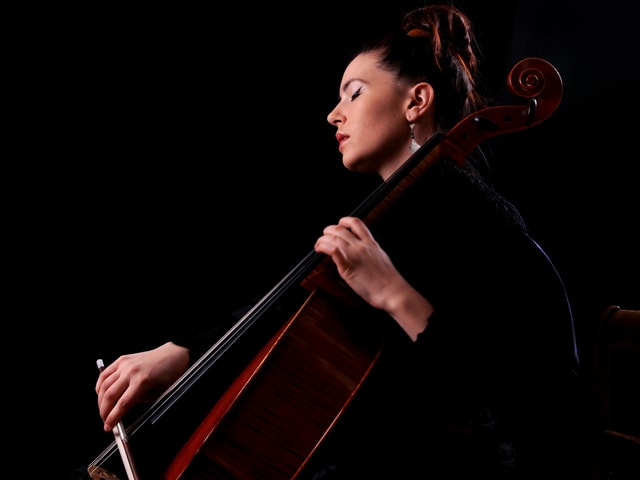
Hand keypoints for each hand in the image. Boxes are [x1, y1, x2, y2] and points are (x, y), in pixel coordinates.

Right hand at [96, 341, 189, 431]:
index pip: (122, 404)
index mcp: (142, 381)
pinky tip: (100, 393)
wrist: (173, 355)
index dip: (113, 418)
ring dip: (100, 401)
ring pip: (104, 385)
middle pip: (109, 396)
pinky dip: (100, 385)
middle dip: (104, 412)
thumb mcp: (157, 393)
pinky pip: (104, 374)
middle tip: (105, 420)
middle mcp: (131, 371)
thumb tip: (122, 410)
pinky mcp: (122, 359)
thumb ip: (138, 401)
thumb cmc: (169, 374)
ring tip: (102, 409)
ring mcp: (125, 364)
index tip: (108, 426)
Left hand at [314, 216, 432, 339]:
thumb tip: (363, 253)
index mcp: (371, 243)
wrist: (393, 291)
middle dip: (328, 231)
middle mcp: (362, 246)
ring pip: (333, 238)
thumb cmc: (389, 280)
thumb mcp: (381, 258)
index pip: (356, 223)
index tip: (339, 225)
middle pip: (340, 229)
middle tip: (324, 237)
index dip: (344, 221)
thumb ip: (370, 252)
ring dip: (322, 240)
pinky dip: (325, 248)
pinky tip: (320, 250)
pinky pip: (334, 252)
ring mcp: (354, 256)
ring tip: (319, 245)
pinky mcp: (348, 267)